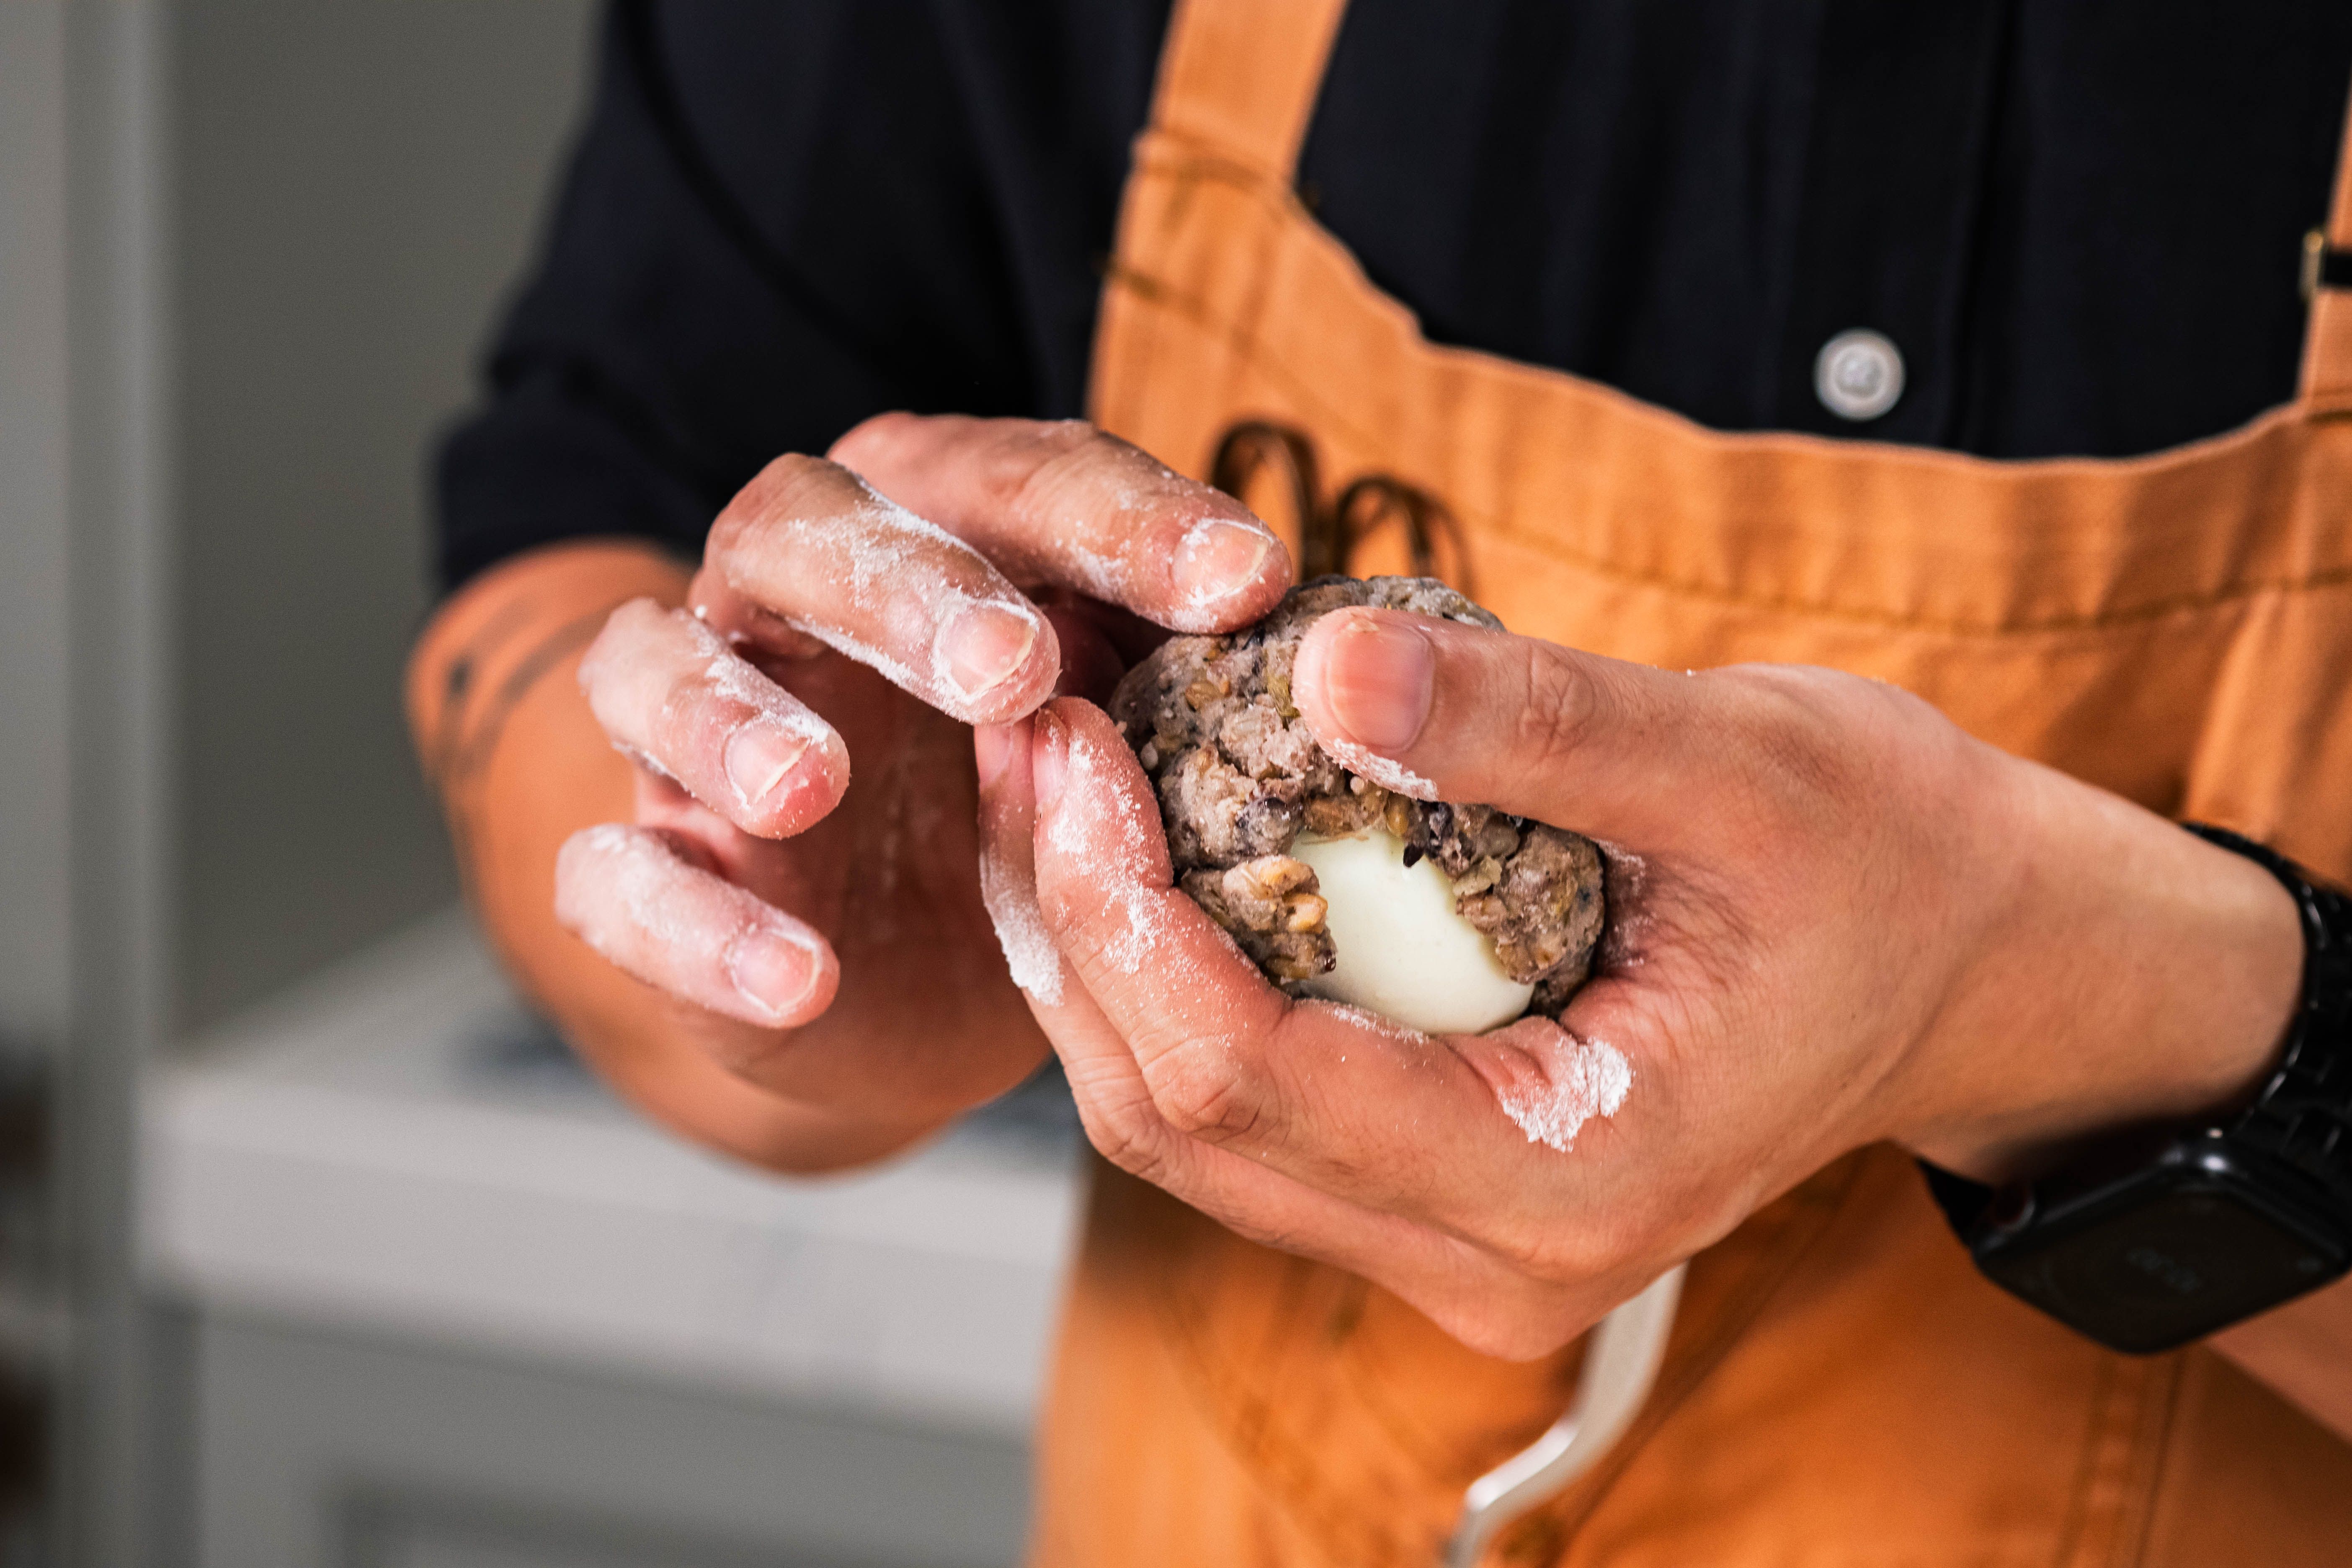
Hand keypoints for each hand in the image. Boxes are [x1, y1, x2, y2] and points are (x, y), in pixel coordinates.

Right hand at [548, 416, 1290, 1154]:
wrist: (891, 950)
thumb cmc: (1025, 785)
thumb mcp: (1120, 714)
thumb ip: (1184, 660)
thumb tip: (1344, 643)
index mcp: (926, 522)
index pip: (1016, 482)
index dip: (1123, 525)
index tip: (1246, 580)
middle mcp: (791, 595)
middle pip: (810, 537)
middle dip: (906, 594)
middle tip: (1012, 666)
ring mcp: (694, 726)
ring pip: (661, 674)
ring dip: (730, 720)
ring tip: (808, 784)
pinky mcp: (649, 859)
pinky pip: (618, 876)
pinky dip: (690, 923)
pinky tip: (795, 979)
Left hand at [981, 606, 2303, 1354]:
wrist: (1971, 963)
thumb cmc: (1894, 862)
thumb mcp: (1744, 762)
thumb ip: (1535, 724)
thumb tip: (1320, 656)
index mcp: (1567, 1183)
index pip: (1256, 1079)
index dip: (1122, 910)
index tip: (1065, 742)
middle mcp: (1491, 1258)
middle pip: (1184, 1121)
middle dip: (1071, 925)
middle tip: (1022, 734)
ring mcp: (1455, 1241)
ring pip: (1187, 1128)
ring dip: (1094, 954)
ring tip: (1049, 776)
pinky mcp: (1438, 1186)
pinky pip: (1244, 1108)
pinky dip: (1167, 979)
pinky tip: (1133, 847)